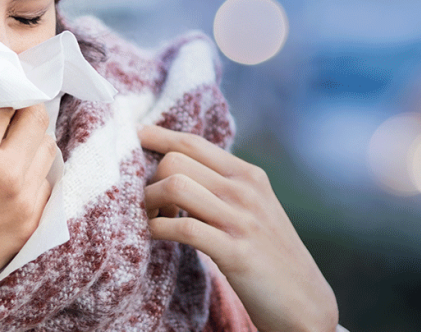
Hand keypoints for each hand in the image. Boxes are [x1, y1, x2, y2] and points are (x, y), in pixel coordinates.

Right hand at [0, 70, 56, 330]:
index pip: (7, 100)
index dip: (0, 87)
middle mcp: (9, 173)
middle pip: (37, 118)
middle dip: (21, 108)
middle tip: (2, 113)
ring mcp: (25, 200)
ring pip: (47, 149)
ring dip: (31, 138)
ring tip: (5, 144)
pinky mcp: (31, 223)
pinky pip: (46, 182)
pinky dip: (33, 171)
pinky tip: (8, 175)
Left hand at [137, 124, 338, 331]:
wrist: (304, 301)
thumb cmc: (267, 252)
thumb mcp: (251, 207)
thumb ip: (220, 184)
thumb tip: (174, 165)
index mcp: (248, 175)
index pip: (192, 142)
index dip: (157, 137)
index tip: (134, 136)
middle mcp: (245, 191)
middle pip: (175, 161)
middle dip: (150, 180)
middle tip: (150, 205)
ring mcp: (242, 220)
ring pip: (175, 186)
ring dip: (149, 203)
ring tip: (151, 219)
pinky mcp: (236, 252)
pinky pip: (183, 227)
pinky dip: (158, 229)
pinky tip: (155, 235)